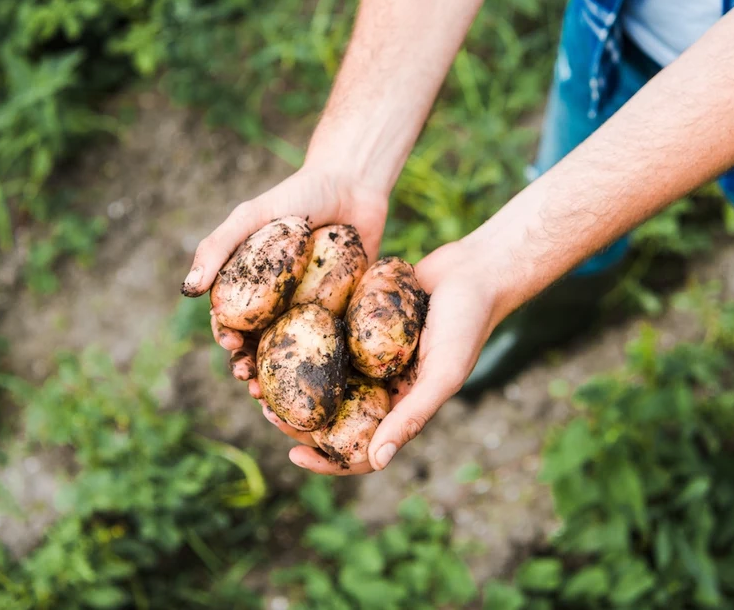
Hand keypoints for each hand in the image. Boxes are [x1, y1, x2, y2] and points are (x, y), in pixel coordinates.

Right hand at [183, 164, 388, 382]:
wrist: (354, 184)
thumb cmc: (299, 194)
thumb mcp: (253, 215)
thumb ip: (219, 247)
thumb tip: (187, 290)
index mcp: (252, 287)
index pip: (233, 322)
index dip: (228, 340)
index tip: (231, 349)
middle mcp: (280, 305)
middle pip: (261, 348)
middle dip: (252, 371)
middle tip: (253, 383)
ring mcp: (313, 313)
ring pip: (295, 358)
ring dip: (282, 382)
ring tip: (279, 398)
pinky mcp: (346, 316)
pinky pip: (335, 350)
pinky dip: (326, 374)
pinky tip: (326, 390)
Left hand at [283, 241, 499, 474]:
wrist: (475, 270)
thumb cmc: (467, 324)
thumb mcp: (443, 374)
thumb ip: (412, 417)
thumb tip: (375, 463)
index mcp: (399, 406)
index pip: (359, 447)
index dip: (326, 459)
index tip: (293, 453)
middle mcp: (381, 384)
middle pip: (332, 412)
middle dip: (297, 417)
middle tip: (263, 407)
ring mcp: (369, 352)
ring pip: (323, 374)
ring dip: (292, 379)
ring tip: (258, 374)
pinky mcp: (360, 319)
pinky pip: (327, 335)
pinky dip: (304, 339)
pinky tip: (276, 333)